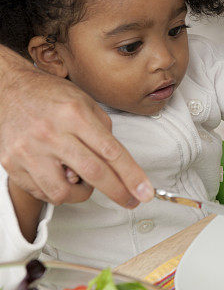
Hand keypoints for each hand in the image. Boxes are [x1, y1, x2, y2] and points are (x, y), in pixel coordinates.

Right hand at [0, 51, 153, 207]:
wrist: (8, 90)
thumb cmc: (49, 95)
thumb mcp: (84, 100)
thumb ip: (103, 128)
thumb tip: (117, 160)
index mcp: (74, 114)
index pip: (110, 151)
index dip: (131, 175)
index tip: (144, 191)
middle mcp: (51, 132)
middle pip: (93, 173)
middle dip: (117, 191)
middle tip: (130, 200)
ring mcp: (29, 150)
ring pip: (63, 192)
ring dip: (81, 193)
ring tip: (83, 180)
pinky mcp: (12, 164)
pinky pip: (41, 192)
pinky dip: (56, 190)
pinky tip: (60, 176)